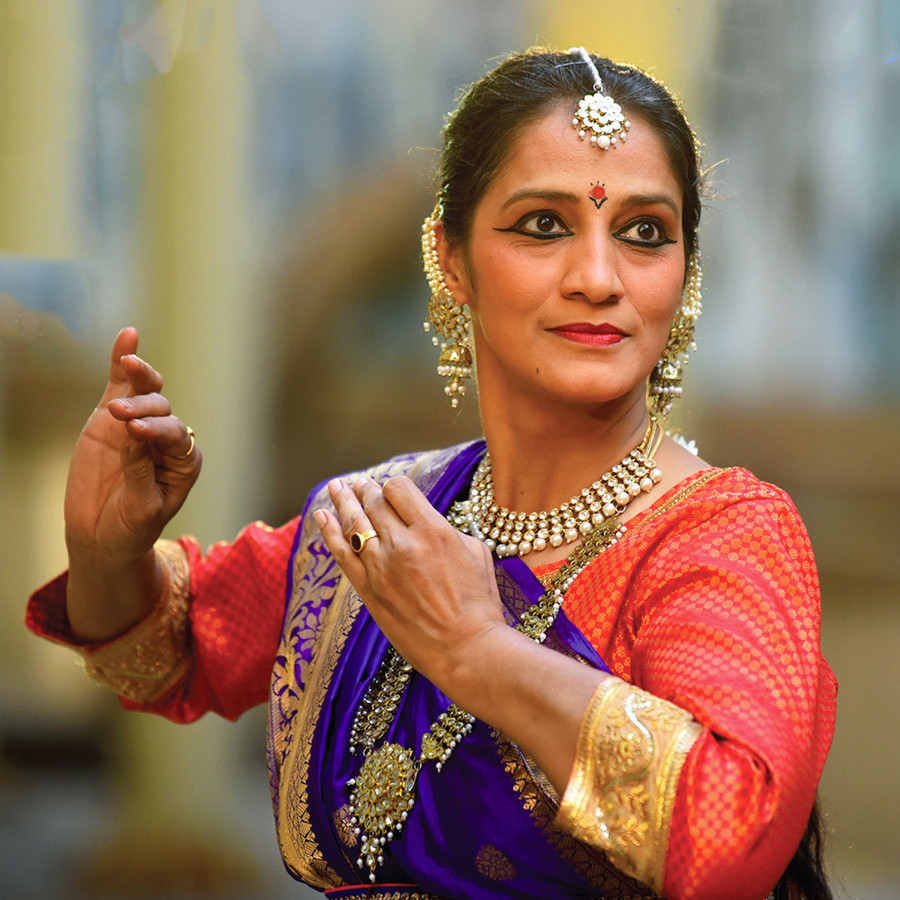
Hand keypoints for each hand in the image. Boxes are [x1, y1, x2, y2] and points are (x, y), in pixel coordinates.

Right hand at [64, 327, 200, 570]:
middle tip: (122, 418)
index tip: (136, 433)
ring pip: (146, 394)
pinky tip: (128, 336)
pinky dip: (123, 361)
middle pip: (162, 411)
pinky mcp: (110, 419)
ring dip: (139, 379)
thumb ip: (140, 473)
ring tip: (129, 368)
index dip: (159, 431)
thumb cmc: (132, 528)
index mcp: (185, 460)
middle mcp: (167, 438)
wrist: (103, 538)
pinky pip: (121, 386)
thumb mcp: (142, 508)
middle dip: (144, 410)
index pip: (176, 435)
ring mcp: (139, 424)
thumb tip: (133, 436)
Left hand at [315, 474, 505, 693]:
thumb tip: (426, 521)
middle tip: (361, 484)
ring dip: (344, 501)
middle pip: (374, 504)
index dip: (394, 486)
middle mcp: (403, 544)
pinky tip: (322, 515)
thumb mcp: (476, 552)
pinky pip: (342, 554)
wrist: (466, 649)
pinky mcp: (368, 590)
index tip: (394, 490)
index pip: (399, 489)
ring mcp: (381, 568)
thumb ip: (446, 529)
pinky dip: (329, 532)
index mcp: (433, 530)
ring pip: (354, 523)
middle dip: (367, 491)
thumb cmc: (478, 603)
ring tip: (337, 486)